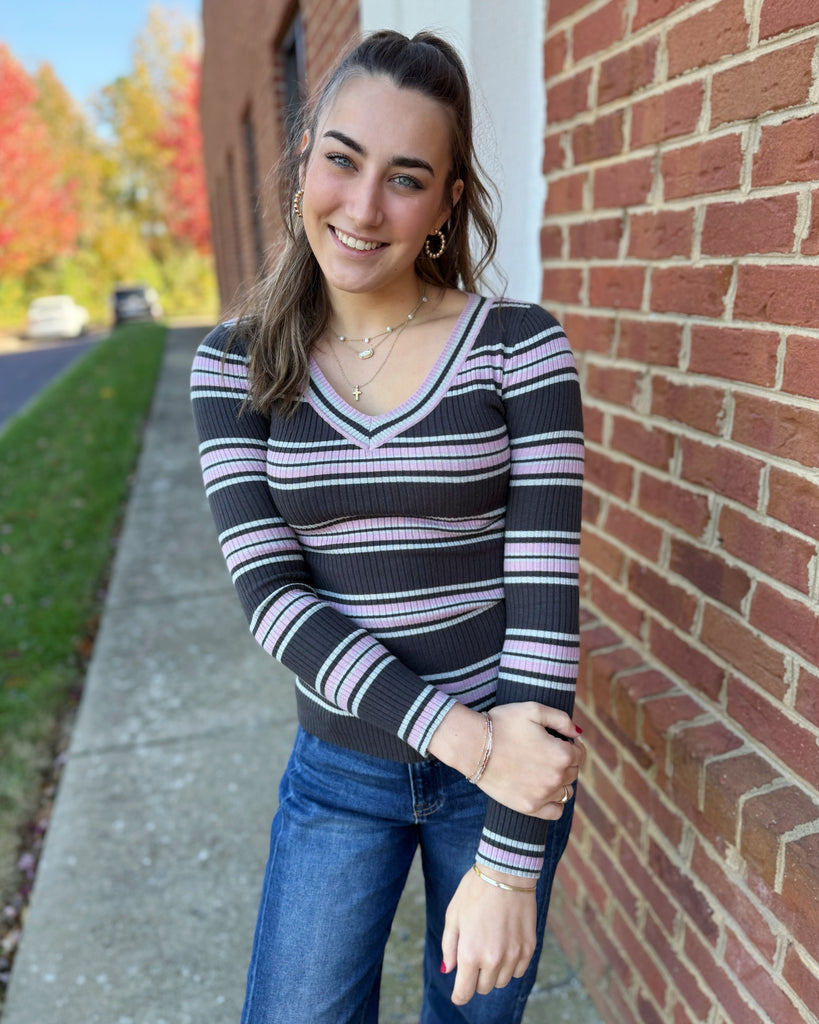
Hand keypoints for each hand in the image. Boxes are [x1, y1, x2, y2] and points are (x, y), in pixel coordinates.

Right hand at [427, 701, 584, 817]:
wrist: (473, 745)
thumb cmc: (502, 724)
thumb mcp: (533, 710)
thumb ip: (561, 719)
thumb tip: (577, 732)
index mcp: (561, 754)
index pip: (579, 753)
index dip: (569, 744)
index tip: (557, 740)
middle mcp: (556, 778)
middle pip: (573, 772)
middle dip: (563, 761)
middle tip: (543, 752)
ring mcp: (543, 795)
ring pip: (566, 791)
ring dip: (560, 781)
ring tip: (541, 770)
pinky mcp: (529, 807)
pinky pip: (555, 812)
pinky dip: (554, 802)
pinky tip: (544, 791)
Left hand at [441, 865, 536, 1004]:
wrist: (506, 872)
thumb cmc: (475, 891)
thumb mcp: (453, 915)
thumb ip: (450, 946)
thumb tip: (449, 970)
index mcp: (470, 953)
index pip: (464, 992)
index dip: (459, 995)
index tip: (458, 992)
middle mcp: (493, 959)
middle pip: (483, 988)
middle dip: (476, 978)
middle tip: (474, 956)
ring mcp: (514, 955)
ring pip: (502, 981)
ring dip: (494, 972)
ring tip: (490, 947)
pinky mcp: (529, 947)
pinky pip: (519, 971)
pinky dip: (511, 965)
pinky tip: (505, 946)